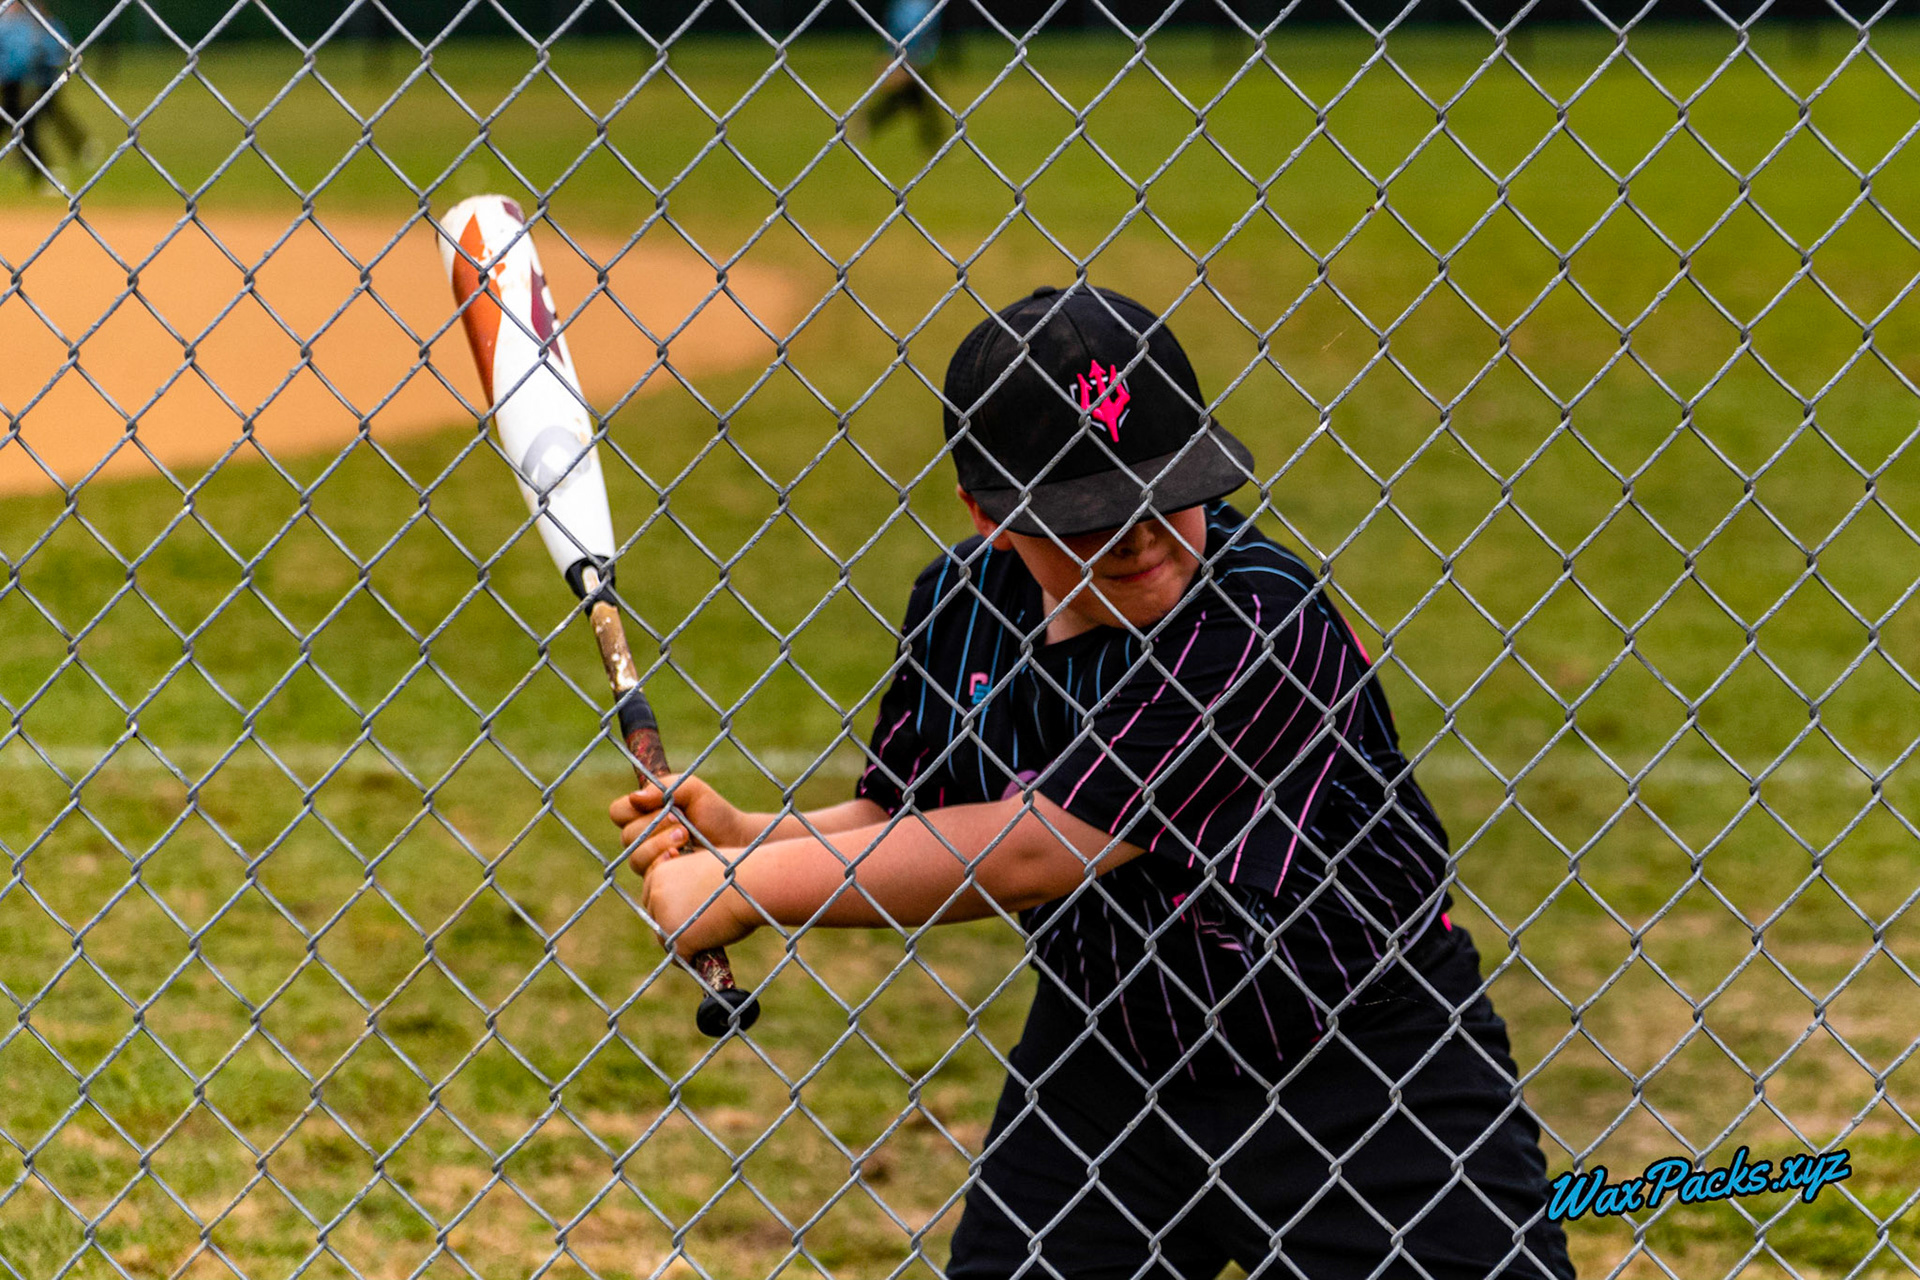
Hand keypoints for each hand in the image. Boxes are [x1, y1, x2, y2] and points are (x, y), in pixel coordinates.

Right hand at [610, 773, 754, 874]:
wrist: (738, 842)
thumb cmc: (715, 814)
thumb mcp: (693, 791)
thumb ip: (664, 787)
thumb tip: (634, 798)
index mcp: (643, 815)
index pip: (618, 812)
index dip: (633, 810)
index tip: (664, 806)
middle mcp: (642, 839)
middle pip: (627, 836)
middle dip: (653, 827)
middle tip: (681, 823)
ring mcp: (650, 862)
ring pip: (635, 857)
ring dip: (658, 845)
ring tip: (685, 837)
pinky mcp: (661, 882)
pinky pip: (648, 878)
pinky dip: (661, 865)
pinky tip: (680, 858)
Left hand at [638, 846, 755, 956]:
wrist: (753, 884)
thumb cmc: (737, 873)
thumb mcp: (702, 868)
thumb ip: (686, 881)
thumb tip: (683, 901)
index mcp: (660, 873)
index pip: (653, 897)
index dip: (671, 906)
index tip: (688, 911)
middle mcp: (655, 894)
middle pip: (656, 918)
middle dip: (674, 925)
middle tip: (697, 928)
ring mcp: (664, 917)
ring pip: (666, 939)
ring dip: (682, 942)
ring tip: (705, 941)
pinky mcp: (678, 939)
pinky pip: (680, 958)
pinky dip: (692, 959)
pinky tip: (707, 954)